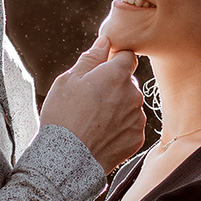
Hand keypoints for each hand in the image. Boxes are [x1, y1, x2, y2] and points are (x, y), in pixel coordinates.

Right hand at [38, 35, 144, 172]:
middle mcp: (133, 94)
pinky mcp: (137, 137)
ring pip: (130, 104)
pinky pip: (131, 125)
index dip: (114, 60)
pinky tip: (101, 133)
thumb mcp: (68, 80)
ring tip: (93, 120)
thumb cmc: (63, 116)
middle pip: (128, 81)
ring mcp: (137, 117)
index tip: (101, 70)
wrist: (68, 159)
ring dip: (118, 106)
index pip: (127, 55)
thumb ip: (91, 58)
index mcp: (117, 74)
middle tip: (90, 99)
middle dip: (114, 85)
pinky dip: (120, 127)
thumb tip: (105, 41)